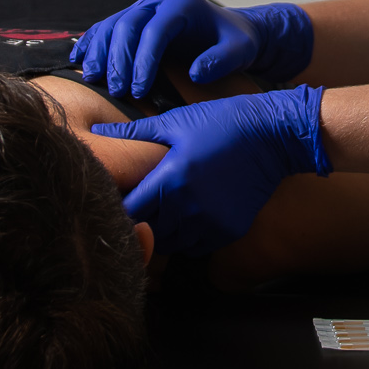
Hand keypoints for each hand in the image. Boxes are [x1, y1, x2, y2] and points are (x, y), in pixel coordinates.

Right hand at [70, 0, 314, 97]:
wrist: (229, 30)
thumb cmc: (234, 41)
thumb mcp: (239, 50)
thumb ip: (221, 60)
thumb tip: (196, 73)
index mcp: (182, 4)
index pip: (155, 29)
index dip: (143, 60)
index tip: (139, 89)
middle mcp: (159, 1)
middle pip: (128, 24)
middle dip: (118, 59)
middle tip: (117, 91)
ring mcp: (143, 7)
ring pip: (112, 24)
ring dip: (99, 51)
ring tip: (93, 78)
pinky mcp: (133, 18)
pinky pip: (107, 27)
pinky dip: (92, 42)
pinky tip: (79, 60)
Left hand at [92, 86, 328, 255]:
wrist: (272, 136)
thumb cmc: (221, 122)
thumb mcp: (175, 122)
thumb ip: (134, 133)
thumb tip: (96, 131)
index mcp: (170, 180)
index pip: (128, 211)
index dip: (117, 207)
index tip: (114, 200)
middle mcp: (188, 208)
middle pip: (146, 232)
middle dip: (138, 223)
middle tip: (136, 208)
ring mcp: (210, 223)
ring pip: (170, 244)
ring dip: (161, 232)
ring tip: (161, 212)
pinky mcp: (227, 231)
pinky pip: (195, 247)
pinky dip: (186, 237)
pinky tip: (186, 217)